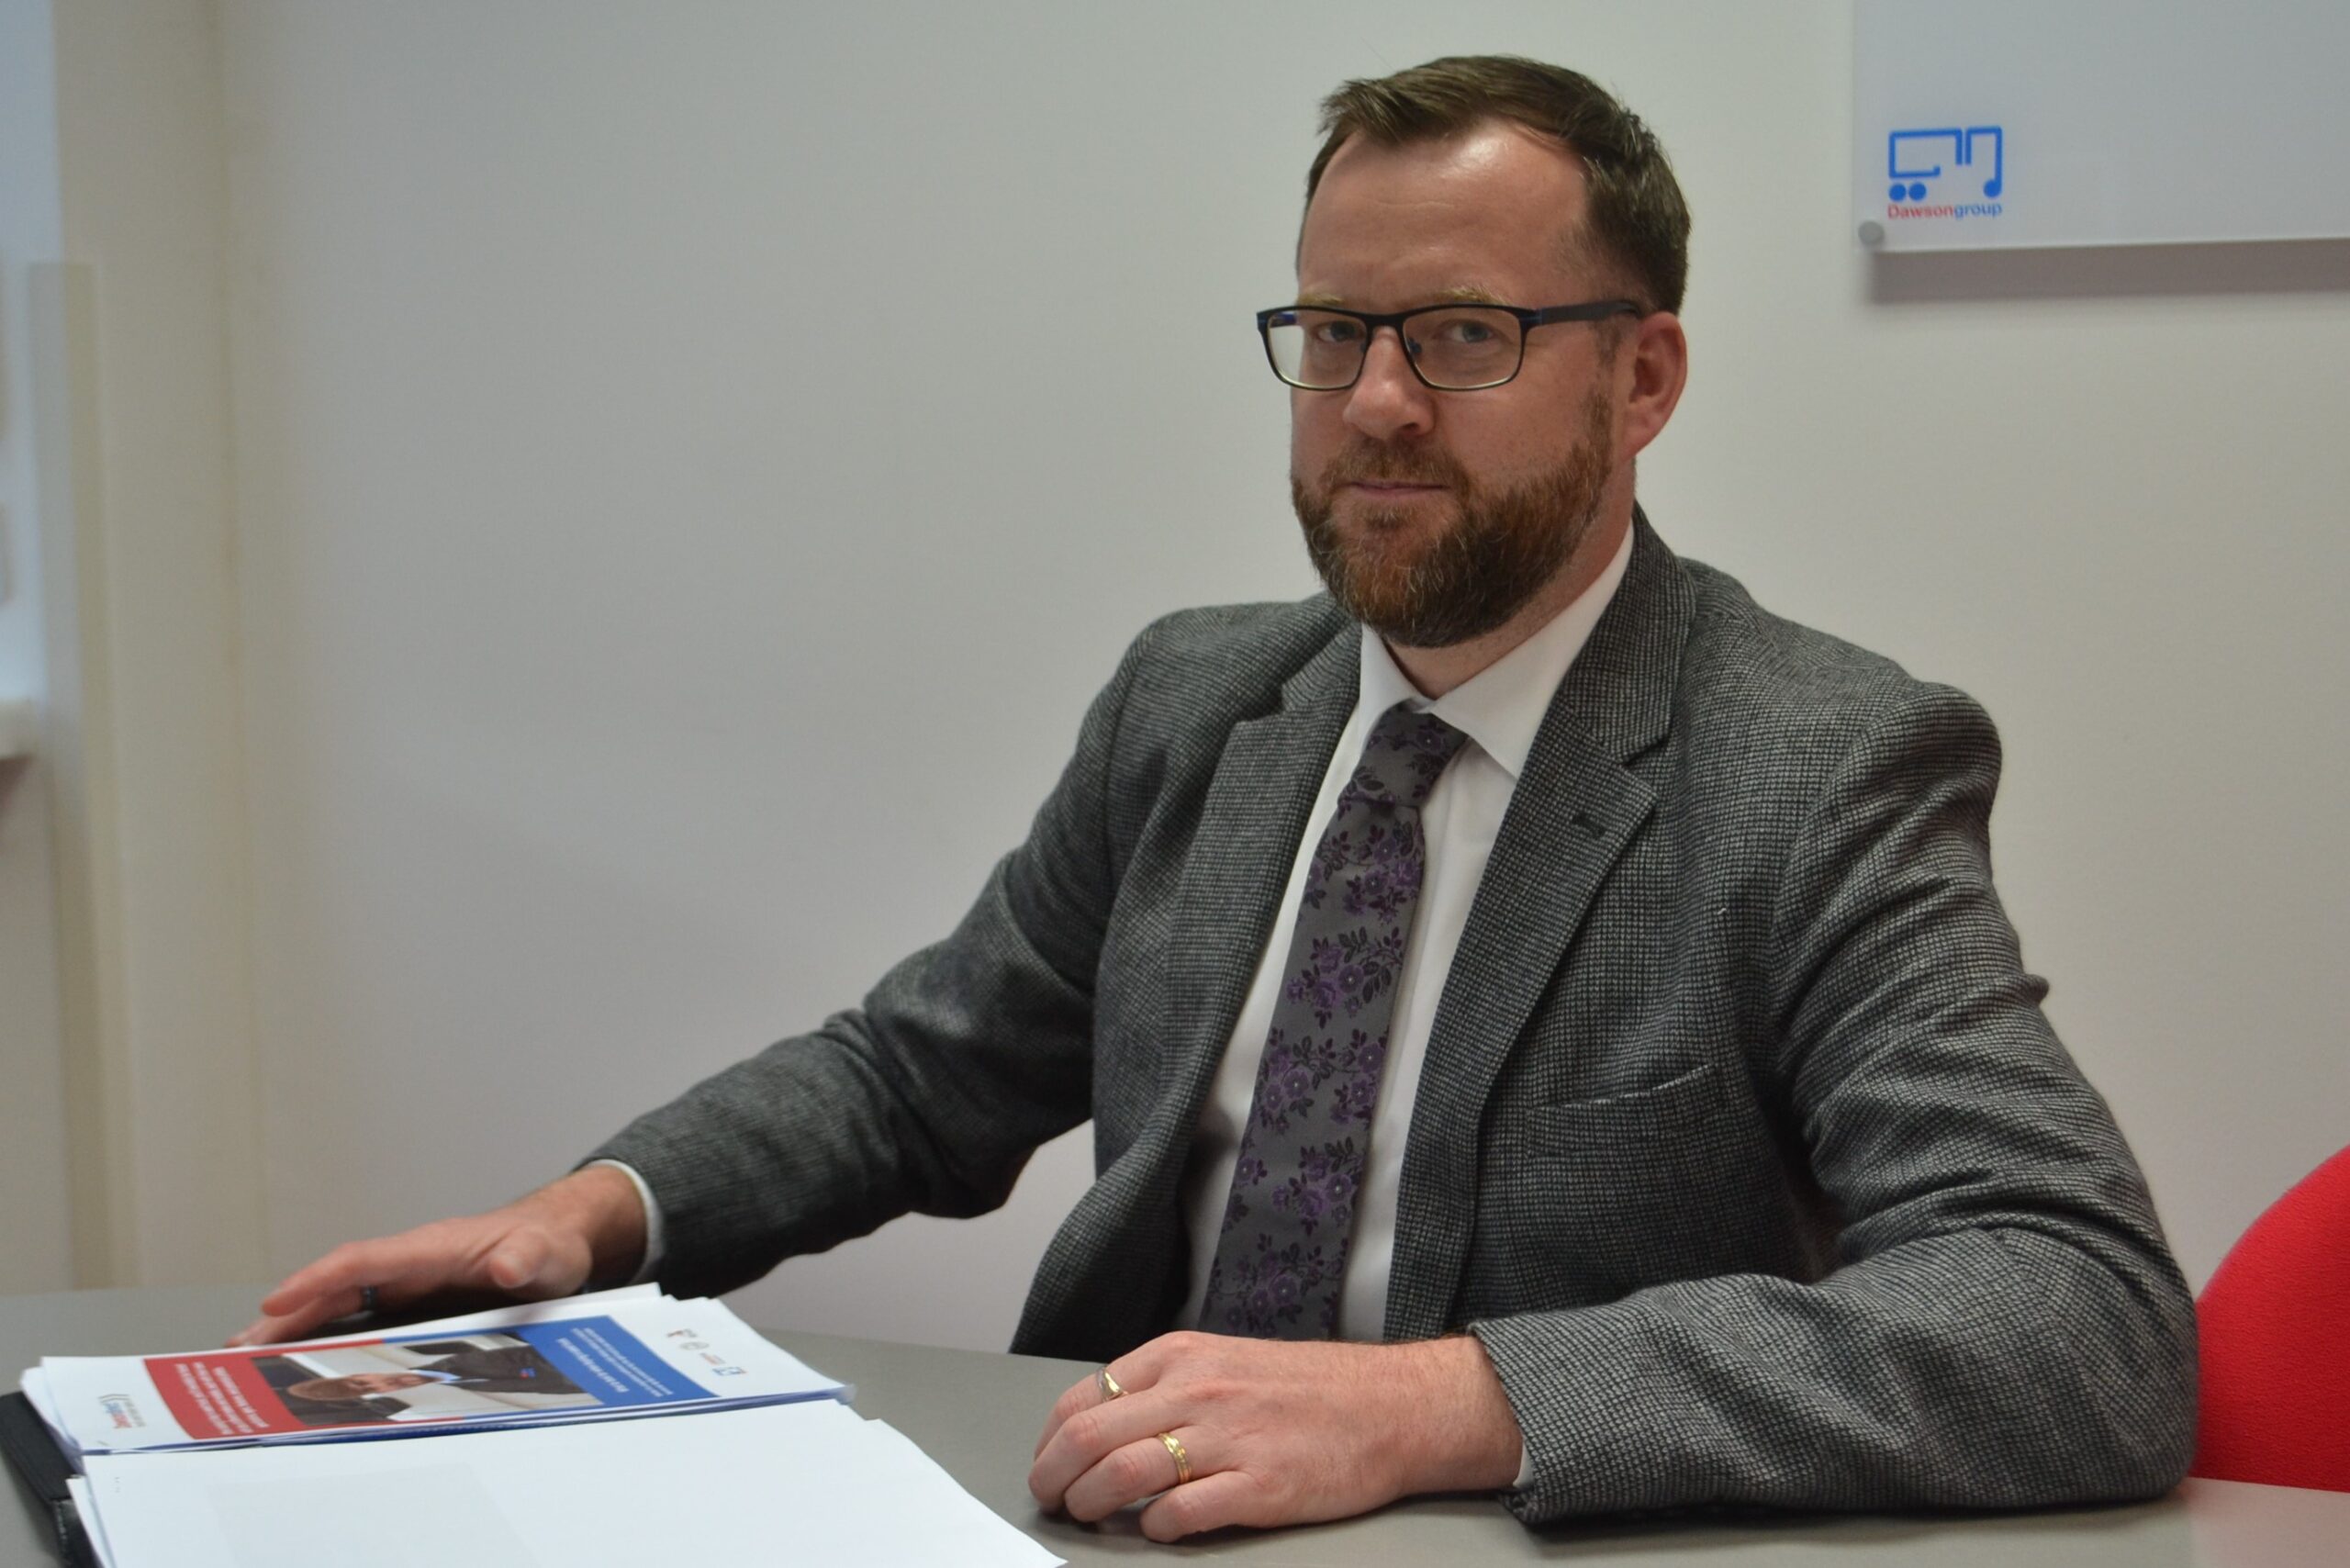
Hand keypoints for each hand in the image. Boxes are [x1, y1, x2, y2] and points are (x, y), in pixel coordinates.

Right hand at [228, 1166, 648, 1345]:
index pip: (361, 1261)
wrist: (554, 1242)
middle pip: (336, 1287)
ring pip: (340, 1306)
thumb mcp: (543, 1254)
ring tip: (250, 1361)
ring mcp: (407, 1286)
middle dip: (287, 1315)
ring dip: (297, 1330)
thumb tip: (508, 1268)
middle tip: (238, 1348)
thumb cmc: (545, 1245)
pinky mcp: (412, 1305)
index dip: (318, 1280)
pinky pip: (360, 1321)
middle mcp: (409, 1266)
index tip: (277, 1301)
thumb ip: (524, 1259)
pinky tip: (303, 1365)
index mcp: (429, 1249)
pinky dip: (327, 1339)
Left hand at [1027, 1331, 1521, 1540]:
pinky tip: (1156, 1529)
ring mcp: (1228, 1438)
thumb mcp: (1222, 1362)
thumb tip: (1099, 1428)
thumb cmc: (1306, 1390)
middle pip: (1089, 1437)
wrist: (1389, 1407)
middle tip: (1050, 1501)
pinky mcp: (1259, 1487)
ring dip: (1091, 1504)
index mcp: (1180, 1356)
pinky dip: (1154, 1528)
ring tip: (1087, 1518)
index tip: (1046, 1466)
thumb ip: (1163, 1388)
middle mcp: (1197, 1390)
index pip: (1083, 1397)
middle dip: (1053, 1477)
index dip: (1050, 1441)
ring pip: (1123, 1474)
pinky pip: (1181, 1513)